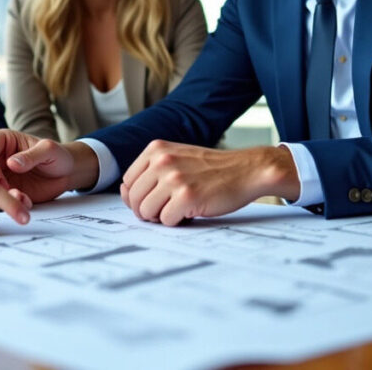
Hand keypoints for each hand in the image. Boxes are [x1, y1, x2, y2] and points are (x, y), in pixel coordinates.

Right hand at [0, 129, 98, 203]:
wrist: (67, 173)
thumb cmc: (57, 154)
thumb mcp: (48, 150)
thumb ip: (31, 156)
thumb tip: (11, 163)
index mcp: (1, 141)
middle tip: (3, 191)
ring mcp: (0, 177)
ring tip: (15, 199)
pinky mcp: (7, 193)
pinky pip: (3, 202)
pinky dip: (12, 204)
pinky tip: (25, 202)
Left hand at [120, 141, 300, 225]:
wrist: (246, 170)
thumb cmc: (211, 169)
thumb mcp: (177, 158)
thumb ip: (150, 172)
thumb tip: (125, 194)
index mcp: (156, 149)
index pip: (127, 181)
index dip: (138, 196)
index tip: (155, 199)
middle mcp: (162, 160)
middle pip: (133, 198)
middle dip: (147, 210)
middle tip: (167, 209)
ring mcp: (174, 178)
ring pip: (146, 211)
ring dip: (161, 216)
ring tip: (179, 209)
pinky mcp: (187, 196)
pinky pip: (166, 220)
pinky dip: (177, 222)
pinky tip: (191, 211)